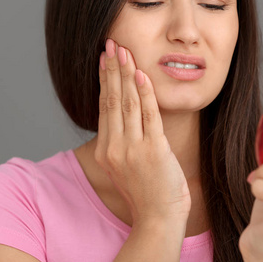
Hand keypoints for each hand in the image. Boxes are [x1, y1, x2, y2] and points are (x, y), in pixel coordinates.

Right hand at [94, 39, 190, 225]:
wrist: (158, 218)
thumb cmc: (146, 192)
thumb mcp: (124, 167)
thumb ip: (121, 142)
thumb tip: (122, 118)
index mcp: (106, 150)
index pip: (104, 107)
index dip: (105, 81)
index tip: (105, 59)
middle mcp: (115, 147)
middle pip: (112, 100)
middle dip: (112, 69)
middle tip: (112, 44)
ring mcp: (133, 148)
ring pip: (127, 103)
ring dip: (126, 75)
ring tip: (124, 52)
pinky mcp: (154, 150)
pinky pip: (148, 116)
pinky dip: (145, 94)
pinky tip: (140, 75)